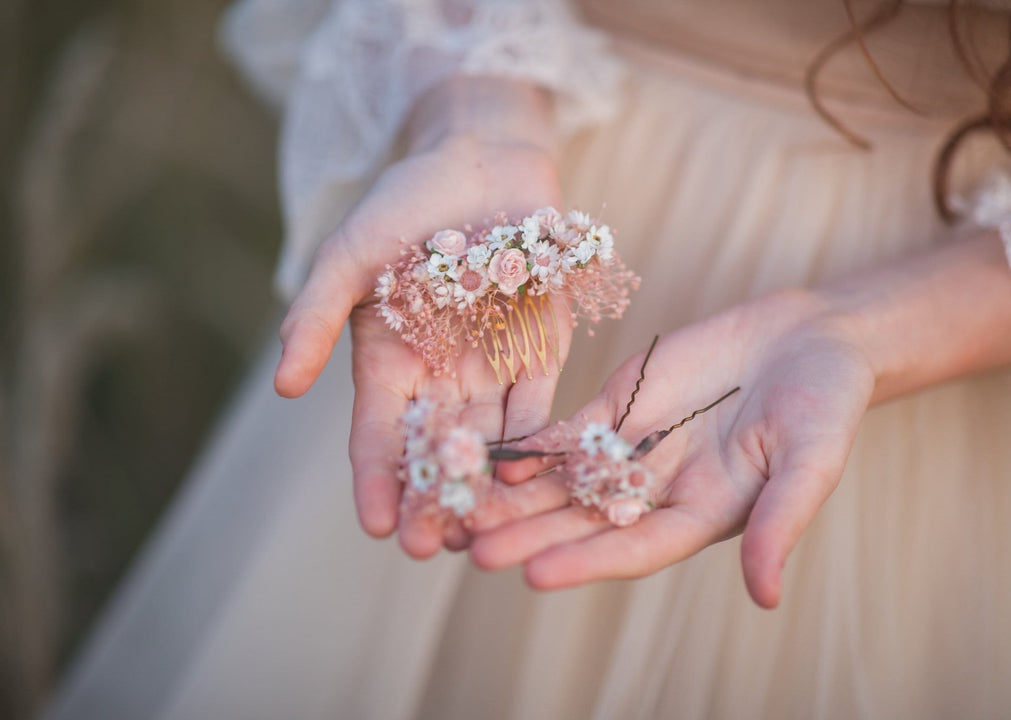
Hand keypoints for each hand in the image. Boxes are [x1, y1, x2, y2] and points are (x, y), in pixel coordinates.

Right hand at [275, 131, 568, 557]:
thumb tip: (283, 387)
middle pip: (434, 451)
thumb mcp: (348, 255)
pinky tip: (525, 476)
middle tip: (431, 549)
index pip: (378, 434)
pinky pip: (536, 408)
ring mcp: (491, 368)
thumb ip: (315, 315)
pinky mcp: (540, 353)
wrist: (481, 162)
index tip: (378, 526)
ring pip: (485, 443)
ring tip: (482, 533)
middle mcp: (438, 376)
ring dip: (482, 489)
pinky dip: (531, 443)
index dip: (376, 480)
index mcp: (387, 362)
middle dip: (431, 500)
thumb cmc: (403, 204)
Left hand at [470, 290, 874, 607]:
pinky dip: (531, 445)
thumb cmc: (824, 403)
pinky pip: (567, 431)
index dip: (586, 561)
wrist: (808, 339)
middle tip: (474, 552)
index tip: (536, 576)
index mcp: (698, 515)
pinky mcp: (616, 407)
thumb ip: (780, 522)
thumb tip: (766, 597)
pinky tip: (492, 457)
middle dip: (529, 536)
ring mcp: (632, 449)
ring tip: (461, 513)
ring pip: (562, 481)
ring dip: (514, 498)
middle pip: (582, 521)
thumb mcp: (811, 462)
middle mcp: (656, 492)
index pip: (633, 549)